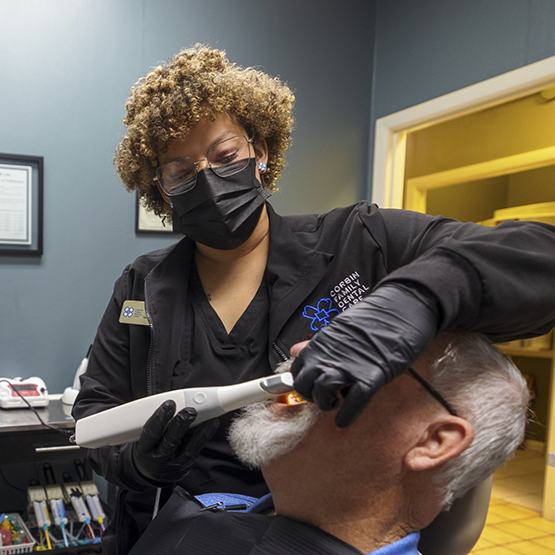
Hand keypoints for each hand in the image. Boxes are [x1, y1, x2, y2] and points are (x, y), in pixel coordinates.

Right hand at [132, 400, 218, 484]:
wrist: (151, 474)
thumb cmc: (150, 448)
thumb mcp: (143, 438)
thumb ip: (157, 423)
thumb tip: (175, 401)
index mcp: (144, 450)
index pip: (151, 433)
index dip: (160, 418)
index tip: (169, 404)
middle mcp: (158, 459)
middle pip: (171, 441)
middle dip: (181, 423)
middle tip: (189, 410)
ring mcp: (173, 464)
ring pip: (188, 447)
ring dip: (199, 430)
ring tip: (206, 416)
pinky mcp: (185, 465)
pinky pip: (197, 450)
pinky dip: (205, 435)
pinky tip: (212, 423)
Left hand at [291, 283, 439, 426]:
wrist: (402, 308)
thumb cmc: (373, 318)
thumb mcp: (339, 327)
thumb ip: (317, 344)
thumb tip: (294, 350)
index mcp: (321, 342)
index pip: (297, 369)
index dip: (302, 381)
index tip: (311, 385)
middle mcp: (330, 355)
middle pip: (304, 385)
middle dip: (311, 396)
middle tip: (325, 396)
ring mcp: (349, 366)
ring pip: (322, 394)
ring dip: (326, 404)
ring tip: (336, 403)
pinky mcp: (371, 377)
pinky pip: (352, 403)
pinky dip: (346, 416)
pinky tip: (345, 419)